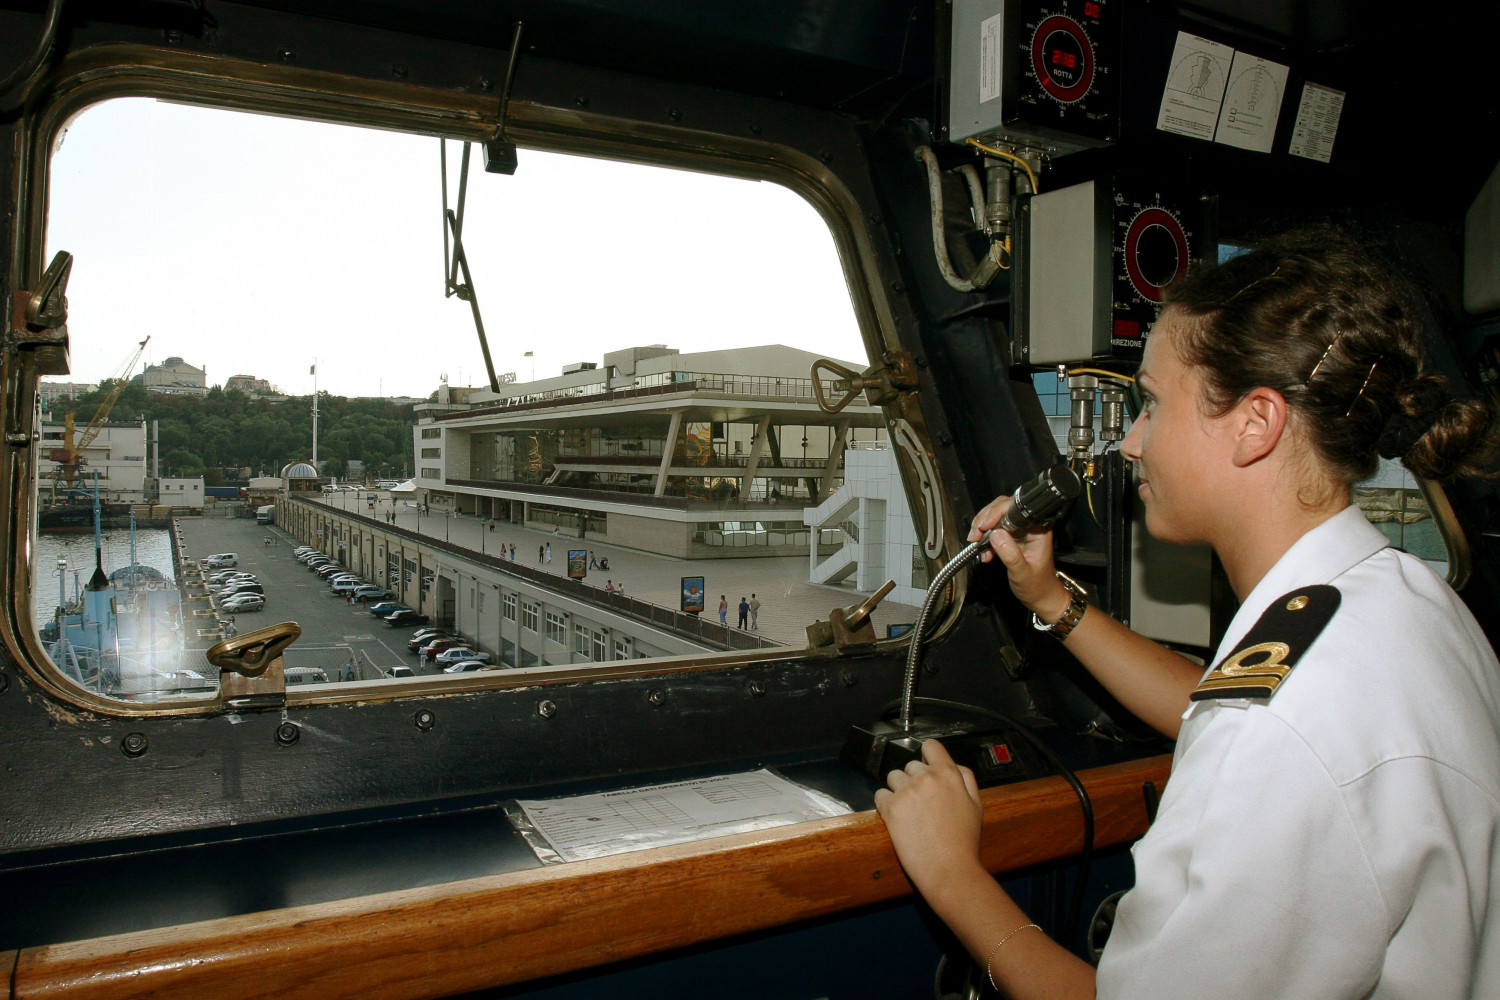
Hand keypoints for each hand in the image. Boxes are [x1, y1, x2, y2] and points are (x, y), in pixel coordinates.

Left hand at [874, 740, 985, 900]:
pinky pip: (880, 794)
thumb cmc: (964, 842)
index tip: (926, 765)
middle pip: (910, 765)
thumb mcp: (976, 804)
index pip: (931, 746)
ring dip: (898, 789)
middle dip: (914, 779)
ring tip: (910, 810)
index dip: (928, 756)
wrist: (949, 870)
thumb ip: (965, 779)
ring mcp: (906, 792)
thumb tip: (952, 765)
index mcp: (949, 774)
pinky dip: (885, 803)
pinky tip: (897, 817)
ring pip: (893, 777)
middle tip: (922, 801)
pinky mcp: (890, 808)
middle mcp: (926, 778)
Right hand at [968, 497, 1068, 620]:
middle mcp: (1030, 525)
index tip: (984, 526)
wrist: (1040, 597)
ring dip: (982, 528)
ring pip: (996, 516)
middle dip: (985, 519)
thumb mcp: (1022, 573)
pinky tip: (984, 552)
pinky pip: (995, 529)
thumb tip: (995, 534)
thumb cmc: (1037, 587)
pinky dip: (984, 537)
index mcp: (1038, 529)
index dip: (997, 512)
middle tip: (974, 535)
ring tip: (976, 543)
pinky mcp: (1012, 536)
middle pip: (1003, 508)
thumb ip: (1010, 554)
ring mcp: (1020, 529)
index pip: (1016, 508)